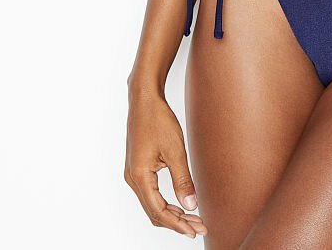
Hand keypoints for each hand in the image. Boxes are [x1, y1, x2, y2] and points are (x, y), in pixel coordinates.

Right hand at [124, 89, 207, 238]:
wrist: (144, 100)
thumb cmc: (158, 120)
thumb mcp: (175, 150)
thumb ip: (183, 179)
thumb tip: (191, 205)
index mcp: (139, 176)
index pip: (158, 211)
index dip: (178, 224)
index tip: (195, 231)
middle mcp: (132, 179)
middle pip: (154, 212)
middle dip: (177, 222)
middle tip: (199, 227)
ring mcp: (133, 174)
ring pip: (152, 204)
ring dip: (172, 214)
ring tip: (193, 218)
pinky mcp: (137, 168)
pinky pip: (150, 194)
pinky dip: (165, 203)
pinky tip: (180, 203)